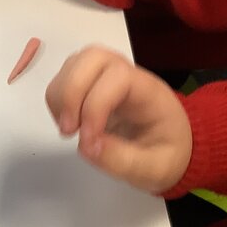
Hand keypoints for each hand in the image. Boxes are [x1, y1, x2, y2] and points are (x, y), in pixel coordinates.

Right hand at [45, 46, 192, 193]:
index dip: (95, 105)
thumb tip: (87, 147)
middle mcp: (127, 75)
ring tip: (70, 129)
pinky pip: (65, 77)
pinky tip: (69, 123)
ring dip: (61, 96)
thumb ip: (124, 161)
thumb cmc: (166, 154)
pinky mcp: (91, 85)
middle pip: (91, 58)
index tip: (88, 140)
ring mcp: (107, 77)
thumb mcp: (155, 168)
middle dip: (71, 93)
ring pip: (74, 64)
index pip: (117, 77)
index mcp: (149, 92)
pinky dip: (58, 100)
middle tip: (69, 131)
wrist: (169, 148)